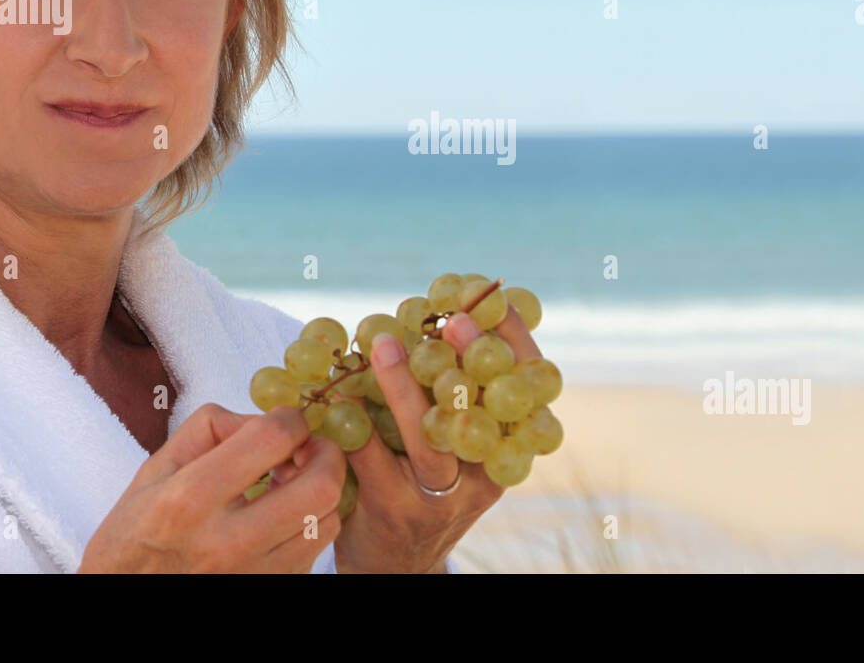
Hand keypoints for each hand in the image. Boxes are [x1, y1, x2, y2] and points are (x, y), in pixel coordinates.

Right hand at [78, 403, 344, 571]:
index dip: (291, 419)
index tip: (286, 420)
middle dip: (326, 454)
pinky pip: (314, 551)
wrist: (123, 596)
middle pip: (320, 487)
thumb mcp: (155, 469)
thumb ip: (210, 428)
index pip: (272, 439)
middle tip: (308, 448)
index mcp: (191, 499)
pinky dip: (309, 524)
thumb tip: (261, 417)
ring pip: (326, 521)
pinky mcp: (269, 589)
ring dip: (321, 491)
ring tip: (293, 483)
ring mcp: (253, 574)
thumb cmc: (133, 536)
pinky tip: (283, 514)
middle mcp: (227, 541)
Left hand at [328, 304, 541, 572]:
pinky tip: (336, 392)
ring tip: (384, 346)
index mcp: (505, 449)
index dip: (513, 341)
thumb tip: (441, 308)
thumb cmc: (421, 483)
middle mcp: (482, 477)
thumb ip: (453, 393)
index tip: (495, 297)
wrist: (393, 566)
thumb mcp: (453, 445)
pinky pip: (371, 460)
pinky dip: (353, 421)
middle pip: (483, 414)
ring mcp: (440, 499)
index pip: (526, 388)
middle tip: (449, 319)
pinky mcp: (394, 513)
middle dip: (468, 360)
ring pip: (430, 439)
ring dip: (404, 387)